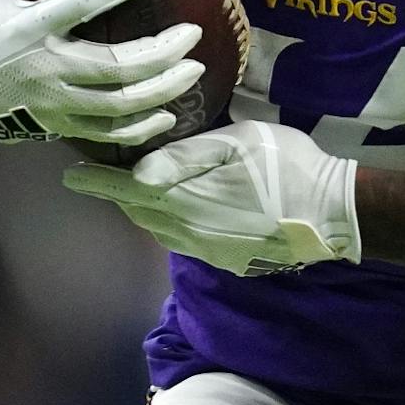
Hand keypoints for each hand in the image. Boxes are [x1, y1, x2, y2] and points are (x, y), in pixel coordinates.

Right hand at [0, 0, 205, 143]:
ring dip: (163, 89)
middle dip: (162, 52)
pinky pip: (107, 134)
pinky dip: (141, 127)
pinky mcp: (56, 126)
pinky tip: (167, 112)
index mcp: (28, 27)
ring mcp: (52, 103)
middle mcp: (43, 68)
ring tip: (194, 68)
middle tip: (192, 32)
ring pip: (119, 105)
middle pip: (116, 66)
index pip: (80, 4)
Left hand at [62, 121, 360, 274]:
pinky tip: (185, 209)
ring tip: (142, 190)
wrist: (333, 214)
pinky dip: (173, 224)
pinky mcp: (228, 260)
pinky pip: (185, 242)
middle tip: (109, 172)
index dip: (97, 182)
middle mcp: (189, 232)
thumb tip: (140, 172)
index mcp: (186, 199)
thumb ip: (187, 156)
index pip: (127, 190)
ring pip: (161, 230)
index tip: (71, 175)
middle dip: (121, 194)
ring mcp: (209, 251)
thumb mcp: (238, 144)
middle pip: (141, 213)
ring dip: (146, 210)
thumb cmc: (287, 166)